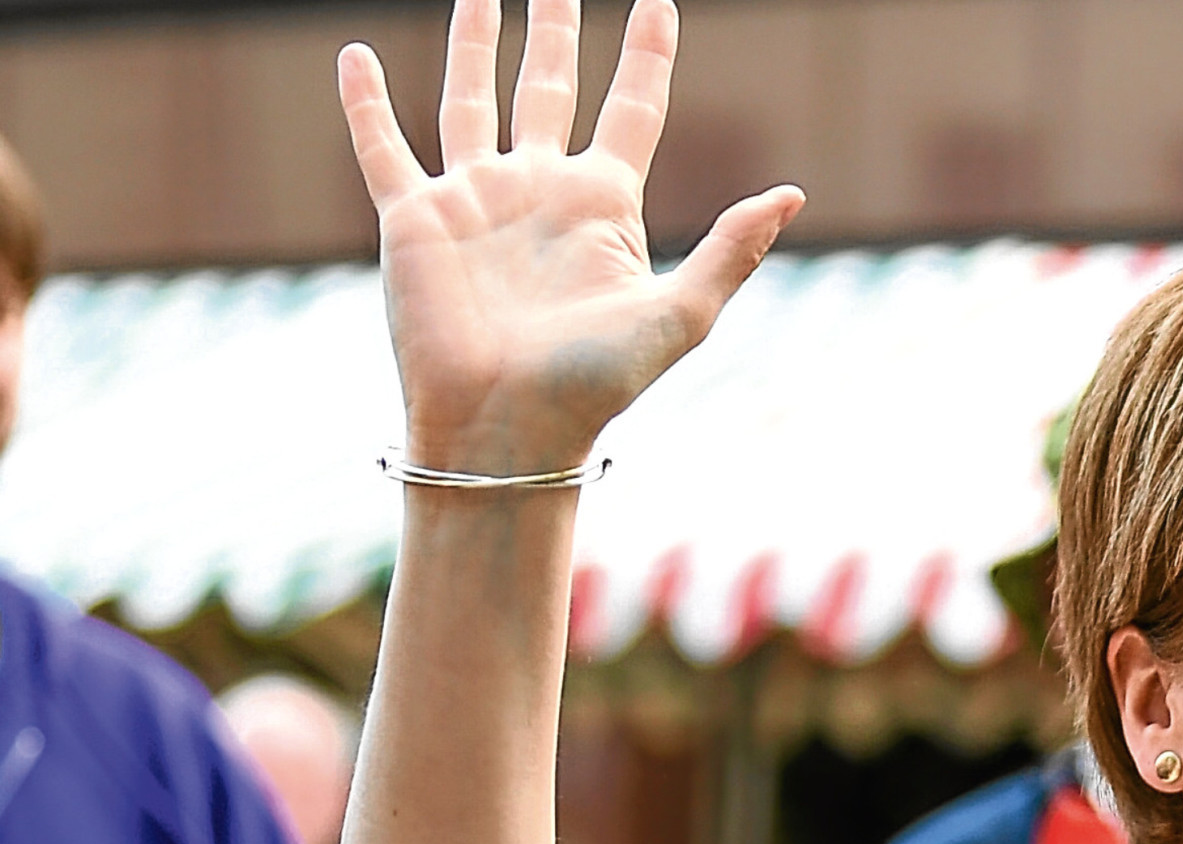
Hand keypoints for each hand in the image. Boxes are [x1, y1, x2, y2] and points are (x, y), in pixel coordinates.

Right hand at [337, 0, 802, 471]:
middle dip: (556, 29)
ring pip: (471, 97)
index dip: (648, 52)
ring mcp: (474, 199)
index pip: (633, 107)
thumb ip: (733, 250)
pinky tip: (355, 54)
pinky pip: (383, 146)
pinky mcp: (413, 219)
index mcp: (604, 206)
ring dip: (474, 42)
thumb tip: (791, 193)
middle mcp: (538, 191)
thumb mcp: (681, 315)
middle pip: (552, 87)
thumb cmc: (596, 384)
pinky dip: (365, 102)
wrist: (508, 428)